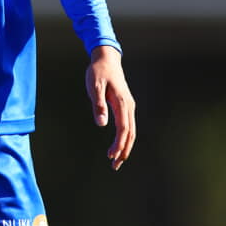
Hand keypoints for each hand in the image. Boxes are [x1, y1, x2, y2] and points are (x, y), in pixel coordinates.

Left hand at [85, 46, 135, 170]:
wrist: (106, 58)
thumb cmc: (98, 72)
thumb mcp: (94, 87)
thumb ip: (98, 105)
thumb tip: (102, 124)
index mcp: (122, 103)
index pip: (123, 129)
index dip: (118, 144)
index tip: (111, 156)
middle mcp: (129, 106)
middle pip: (130, 134)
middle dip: (124, 151)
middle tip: (115, 166)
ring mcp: (128, 106)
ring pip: (131, 131)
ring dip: (125, 147)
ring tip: (116, 160)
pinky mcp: (125, 106)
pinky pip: (128, 126)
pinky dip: (124, 138)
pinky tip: (117, 146)